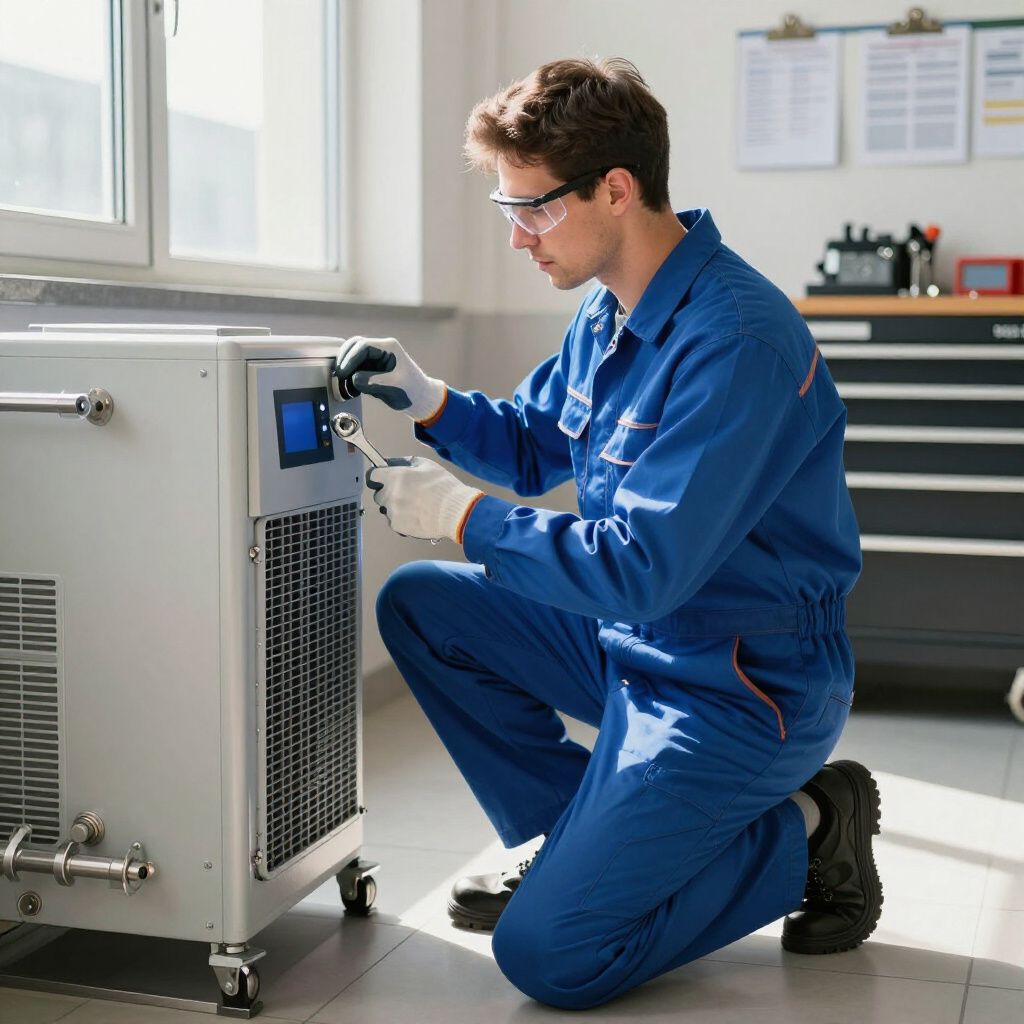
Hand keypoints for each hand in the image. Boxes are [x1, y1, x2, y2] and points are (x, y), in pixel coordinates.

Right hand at [333, 336, 445, 421]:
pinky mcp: (372, 367)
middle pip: (354, 345)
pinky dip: (349, 372)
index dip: (350, 358)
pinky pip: (356, 365)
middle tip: (338, 375)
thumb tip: (353, 379)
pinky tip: (348, 382)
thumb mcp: (393, 387)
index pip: (363, 346)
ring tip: (342, 379)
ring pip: (353, 354)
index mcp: (389, 348)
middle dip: (344, 358)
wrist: (420, 399)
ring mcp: (376, 357)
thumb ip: (372, 381)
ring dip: (346, 364)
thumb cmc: (412, 391)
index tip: (343, 373)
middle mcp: (381, 349)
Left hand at [366, 457, 483, 543]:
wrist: (455, 512)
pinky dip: (402, 519)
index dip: (377, 476)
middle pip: (378, 494)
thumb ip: (407, 463)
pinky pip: (394, 521)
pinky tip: (416, 515)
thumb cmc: (444, 488)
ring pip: (386, 509)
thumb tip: (395, 464)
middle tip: (405, 493)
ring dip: (395, 507)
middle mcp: (390, 494)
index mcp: (395, 476)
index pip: (372, 475)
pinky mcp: (397, 525)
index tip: (381, 478)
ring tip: (414, 506)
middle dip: (388, 493)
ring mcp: (392, 511)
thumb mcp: (427, 465)